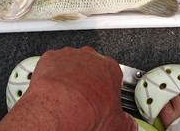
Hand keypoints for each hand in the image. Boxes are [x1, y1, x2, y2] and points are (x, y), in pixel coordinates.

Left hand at [0, 46, 136, 130]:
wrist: (57, 108)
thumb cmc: (85, 111)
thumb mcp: (117, 124)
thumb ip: (126, 121)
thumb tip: (128, 125)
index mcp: (111, 68)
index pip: (114, 74)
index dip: (109, 88)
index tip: (105, 99)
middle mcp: (91, 57)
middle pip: (92, 66)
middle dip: (90, 80)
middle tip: (86, 100)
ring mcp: (70, 56)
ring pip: (72, 63)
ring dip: (71, 76)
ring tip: (68, 97)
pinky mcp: (51, 58)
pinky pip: (52, 64)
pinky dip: (53, 75)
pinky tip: (54, 90)